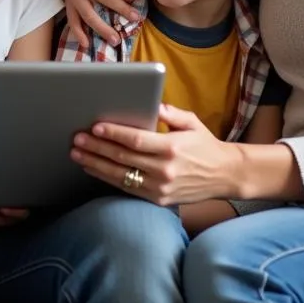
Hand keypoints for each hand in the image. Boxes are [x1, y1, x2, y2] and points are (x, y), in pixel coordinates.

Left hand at [70, 104, 239, 206]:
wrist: (226, 176)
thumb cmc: (206, 145)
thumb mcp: (191, 122)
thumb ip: (170, 112)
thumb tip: (150, 102)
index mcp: (171, 147)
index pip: (135, 140)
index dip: (113, 134)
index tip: (95, 127)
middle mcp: (164, 170)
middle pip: (122, 158)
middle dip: (96, 148)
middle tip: (77, 139)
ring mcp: (161, 187)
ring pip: (120, 176)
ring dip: (96, 165)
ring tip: (78, 155)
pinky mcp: (159, 200)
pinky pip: (128, 189)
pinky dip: (109, 179)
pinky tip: (95, 169)